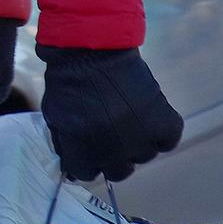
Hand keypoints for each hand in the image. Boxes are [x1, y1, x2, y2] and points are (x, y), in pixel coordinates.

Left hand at [37, 45, 184, 181]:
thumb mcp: (54, 115)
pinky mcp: (164, 121)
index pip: (86, 174)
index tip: (86, 149)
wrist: (92, 49)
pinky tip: (147, 118)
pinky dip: (160, 132)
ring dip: (135, 143)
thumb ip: (64, 143)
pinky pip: (168, 141)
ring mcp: (140, 136)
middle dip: (111, 157)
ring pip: (144, 156)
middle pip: (118, 172)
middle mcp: (113, 147)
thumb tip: (72, 169)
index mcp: (82, 146)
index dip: (85, 161)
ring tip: (126, 119)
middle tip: (109, 136)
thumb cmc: (68, 80)